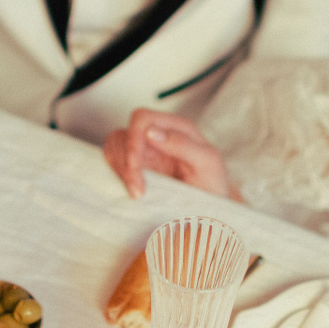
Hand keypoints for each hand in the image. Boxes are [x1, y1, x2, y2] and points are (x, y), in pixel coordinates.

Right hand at [102, 109, 236, 199]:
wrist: (212, 208)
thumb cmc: (213, 183)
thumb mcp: (207, 163)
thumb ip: (183, 144)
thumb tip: (151, 132)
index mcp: (177, 127)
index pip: (142, 119)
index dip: (134, 141)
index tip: (137, 169)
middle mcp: (158, 133)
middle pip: (124, 132)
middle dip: (126, 161)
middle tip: (137, 191)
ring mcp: (146, 149)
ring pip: (115, 145)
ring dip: (120, 168)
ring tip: (135, 192)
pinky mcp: (137, 164)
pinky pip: (115, 159)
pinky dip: (116, 172)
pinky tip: (130, 187)